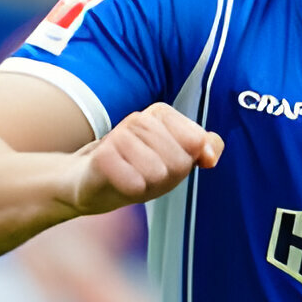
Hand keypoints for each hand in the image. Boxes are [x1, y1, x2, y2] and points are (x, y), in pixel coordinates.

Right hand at [72, 103, 222, 215]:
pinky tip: (131, 187)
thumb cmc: (138, 169)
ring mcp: (118, 135)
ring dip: (151, 183)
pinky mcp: (101, 157)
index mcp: (161, 115)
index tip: (170, 165)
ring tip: (138, 180)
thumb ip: (203, 149)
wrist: (91, 183)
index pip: (196, 140)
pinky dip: (134, 187)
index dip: (187, 161)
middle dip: (169, 176)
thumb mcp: (176, 159)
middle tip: (151, 177)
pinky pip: (131, 177)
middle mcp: (140, 119)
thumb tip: (211, 157)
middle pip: (178, 159)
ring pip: (156, 168)